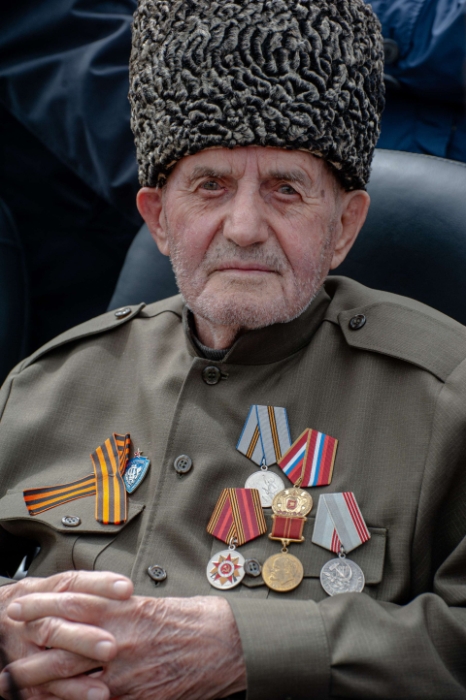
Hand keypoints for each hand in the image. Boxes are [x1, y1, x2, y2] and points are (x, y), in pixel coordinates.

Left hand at [6, 591, 246, 699]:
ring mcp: (124, 674)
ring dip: (42, 686)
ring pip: (70, 682)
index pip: (70, 602)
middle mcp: (118, 640)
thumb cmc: (192, 620)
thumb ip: (119, 611)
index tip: (20, 606)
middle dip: (29, 653)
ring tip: (21, 687)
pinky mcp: (136, 699)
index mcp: (122, 610)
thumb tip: (92, 614)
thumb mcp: (151, 604)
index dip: (40, 605)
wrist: (225, 646)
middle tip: (8, 657)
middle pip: (60, 646)